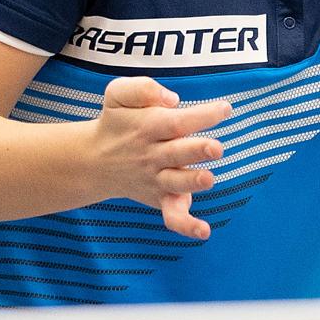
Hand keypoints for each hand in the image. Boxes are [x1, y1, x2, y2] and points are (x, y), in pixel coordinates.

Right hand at [89, 78, 232, 238]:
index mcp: (148, 127)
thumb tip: (172, 99)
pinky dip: (186, 226)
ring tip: (208, 179)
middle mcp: (154, 155)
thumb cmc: (117, 121)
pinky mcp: (161, 198)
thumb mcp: (118, 94)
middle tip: (216, 148)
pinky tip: (204, 231)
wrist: (94, 161)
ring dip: (193, 183)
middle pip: (177, 152)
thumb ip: (142, 88)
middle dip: (198, 150)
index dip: (202, 115)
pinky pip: (172, 216)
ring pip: (176, 183)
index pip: (176, 121)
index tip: (225, 109)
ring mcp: (157, 179)